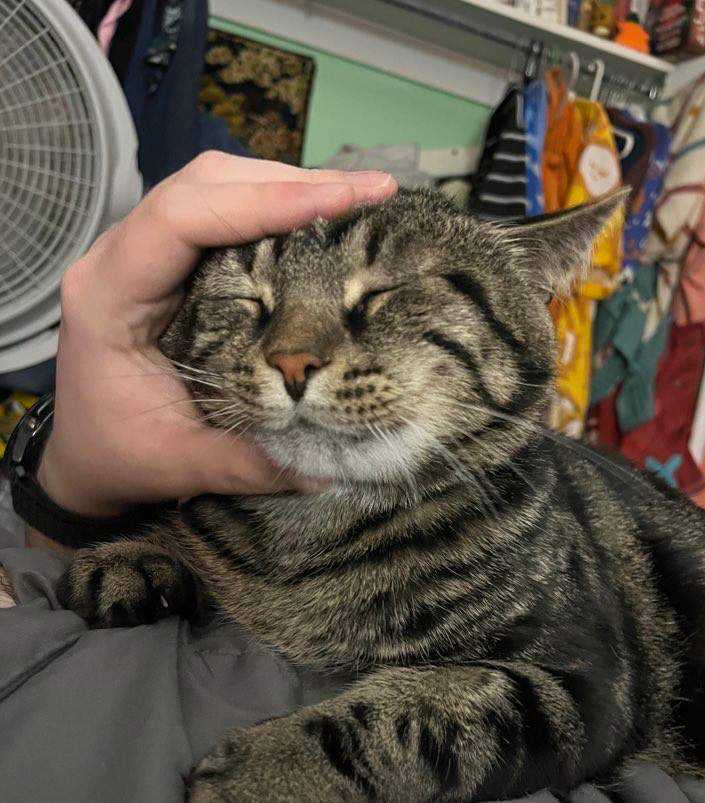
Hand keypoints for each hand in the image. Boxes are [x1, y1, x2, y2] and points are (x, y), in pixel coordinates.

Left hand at [39, 153, 395, 519]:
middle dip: (292, 182)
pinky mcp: (173, 262)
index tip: (337, 203)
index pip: (179, 218)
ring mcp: (147, 253)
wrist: (87, 454)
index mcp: (108, 296)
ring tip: (360, 199)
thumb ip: (247, 463)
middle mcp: (121, 258)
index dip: (258, 204)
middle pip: (205, 184)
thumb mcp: (179, 464)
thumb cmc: (119, 455)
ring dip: (290, 187)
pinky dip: (277, 208)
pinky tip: (324, 218)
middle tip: (372, 192)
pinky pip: (224, 212)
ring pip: (217, 186)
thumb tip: (329, 471)